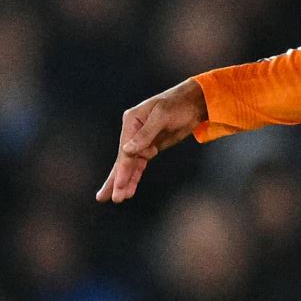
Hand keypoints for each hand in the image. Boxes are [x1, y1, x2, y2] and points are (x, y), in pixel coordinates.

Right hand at [97, 79, 206, 203]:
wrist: (195, 101)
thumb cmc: (178, 103)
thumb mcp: (163, 115)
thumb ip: (146, 133)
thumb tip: (128, 150)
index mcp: (132, 121)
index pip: (125, 149)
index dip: (123, 169)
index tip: (120, 185)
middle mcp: (133, 132)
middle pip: (123, 159)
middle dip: (117, 179)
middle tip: (105, 197)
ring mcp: (142, 141)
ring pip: (131, 164)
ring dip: (125, 181)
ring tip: (118, 198)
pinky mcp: (152, 147)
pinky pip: (140, 164)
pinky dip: (135, 176)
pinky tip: (129, 189)